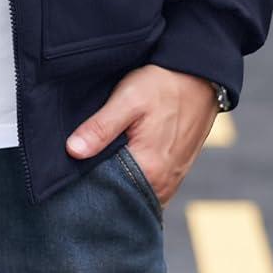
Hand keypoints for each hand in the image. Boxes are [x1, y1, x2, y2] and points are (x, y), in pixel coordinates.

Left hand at [64, 64, 219, 208]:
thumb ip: (100, 128)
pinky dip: (134, 179)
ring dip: (120, 182)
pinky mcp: (176, 173)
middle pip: (123, 196)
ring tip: (104, 162)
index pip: (107, 193)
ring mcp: (171, 181)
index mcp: (149, 170)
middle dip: (103, 185)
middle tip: (86, 165)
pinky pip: (149, 186)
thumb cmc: (163, 86)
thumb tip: (73, 151)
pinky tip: (124, 161)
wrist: (199, 76)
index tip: (73, 170)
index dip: (87, 183)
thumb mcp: (127, 100)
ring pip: (136, 193)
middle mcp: (163, 184)